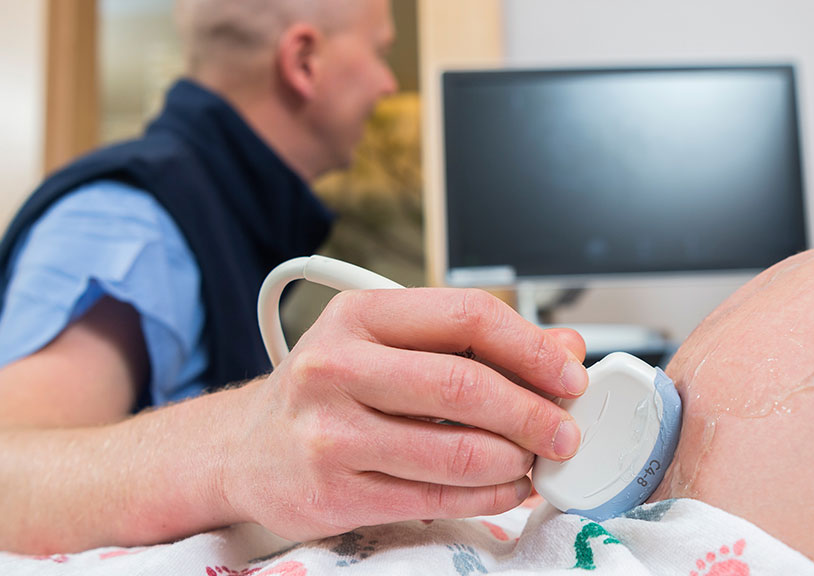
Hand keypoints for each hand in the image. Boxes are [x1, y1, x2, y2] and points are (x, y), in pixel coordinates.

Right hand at [220, 288, 586, 540]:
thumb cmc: (328, 389)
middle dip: (534, 413)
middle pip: (466, 386)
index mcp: (358, 315)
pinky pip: (436, 497)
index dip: (531, 348)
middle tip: (565, 432)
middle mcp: (336, 368)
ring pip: (457, 450)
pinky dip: (489, 497)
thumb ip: (473, 343)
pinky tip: (506, 489)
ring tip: (535, 461)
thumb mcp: (387, 344)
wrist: (244, 451)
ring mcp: (331, 434)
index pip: (467, 316)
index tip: (569, 375)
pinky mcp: (336, 493)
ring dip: (516, 461)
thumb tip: (562, 351)